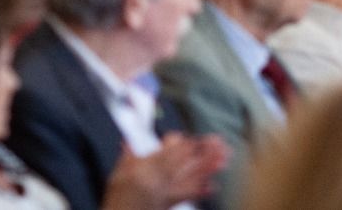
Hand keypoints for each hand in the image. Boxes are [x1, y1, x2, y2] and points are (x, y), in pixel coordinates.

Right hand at [101, 134, 229, 209]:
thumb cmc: (118, 200)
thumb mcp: (117, 175)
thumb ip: (127, 157)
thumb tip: (127, 143)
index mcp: (145, 168)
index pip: (169, 152)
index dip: (186, 144)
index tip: (198, 138)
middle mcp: (158, 179)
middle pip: (185, 162)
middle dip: (203, 152)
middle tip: (219, 144)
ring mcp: (165, 192)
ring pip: (190, 176)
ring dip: (208, 168)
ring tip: (223, 160)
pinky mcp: (169, 204)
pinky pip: (187, 196)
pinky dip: (201, 191)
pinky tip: (213, 186)